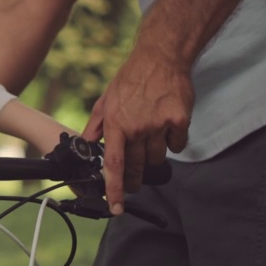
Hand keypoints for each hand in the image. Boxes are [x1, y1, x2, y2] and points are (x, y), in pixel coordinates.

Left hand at [83, 43, 192, 213]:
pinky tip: (167, 126)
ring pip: (157, 157)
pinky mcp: (179, 120)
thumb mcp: (105, 101)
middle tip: (134, 183)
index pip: (114, 166)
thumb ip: (95, 126)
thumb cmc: (131, 79)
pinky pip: (177, 144)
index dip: (115, 190)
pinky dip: (173, 140)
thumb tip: (85, 145)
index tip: (117, 207)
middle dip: (135, 180)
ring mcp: (160, 125)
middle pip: (138, 168)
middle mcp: (137, 128)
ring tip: (150, 135)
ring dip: (153, 154)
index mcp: (116, 125)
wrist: (161, 57)